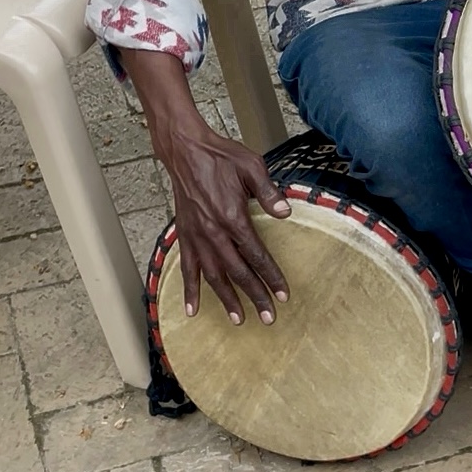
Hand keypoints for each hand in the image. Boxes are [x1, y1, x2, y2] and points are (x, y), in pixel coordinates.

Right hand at [156, 121, 290, 325]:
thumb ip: (268, 192)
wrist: (186, 151)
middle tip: (269, 318)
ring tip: (238, 319)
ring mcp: (197, 236)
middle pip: (237, 272)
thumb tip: (286, 212)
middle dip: (254, 296)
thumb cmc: (221, 157)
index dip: (271, 276)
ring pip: (213, 275)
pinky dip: (189, 290)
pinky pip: (187, 268)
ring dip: (226, 299)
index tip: (283, 294)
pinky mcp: (184, 235)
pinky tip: (191, 310)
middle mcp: (213, 232)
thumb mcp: (252, 167)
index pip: (256, 255)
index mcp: (232, 217)